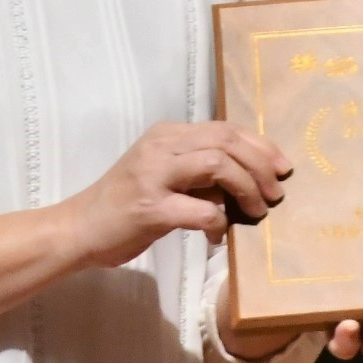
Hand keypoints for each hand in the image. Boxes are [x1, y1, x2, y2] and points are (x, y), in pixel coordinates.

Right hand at [66, 121, 289, 269]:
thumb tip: (246, 182)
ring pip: (217, 164)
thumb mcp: (164, 175)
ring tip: (257, 210)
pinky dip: (218, 221)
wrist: (79, 229)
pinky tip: (217, 234)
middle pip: (226, 141)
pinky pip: (200, 208)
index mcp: (167, 134)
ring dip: (246, 188)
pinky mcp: (149, 207)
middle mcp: (161, 146)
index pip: (225, 129)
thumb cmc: (125, 206)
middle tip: (276, 192)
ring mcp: (153, 175)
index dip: (260, 146)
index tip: (282, 167)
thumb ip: (199, 172)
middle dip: (261, 166)